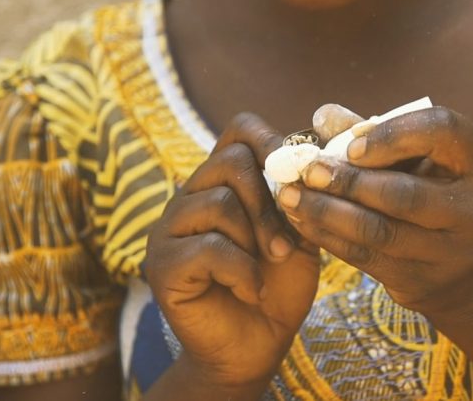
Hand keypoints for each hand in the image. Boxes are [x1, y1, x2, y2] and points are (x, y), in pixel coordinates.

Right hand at [145, 114, 319, 390]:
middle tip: (284, 245)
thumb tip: (311, 153)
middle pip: (233, 160)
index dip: (272, 142)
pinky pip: (209, 247)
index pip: (240, 130)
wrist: (258, 343)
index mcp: (223, 181)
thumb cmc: (279, 284)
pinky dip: (242, 271)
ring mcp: (170, 228)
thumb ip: (299, 196)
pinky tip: (250, 289)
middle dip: (270, 203)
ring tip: (268, 267)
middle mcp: (191, 195)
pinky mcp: (161, 263)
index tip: (297, 176)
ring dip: (258, 238)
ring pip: (220, 201)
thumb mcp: (299, 234)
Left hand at [277, 106, 472, 315]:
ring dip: (326, 212)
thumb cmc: (434, 194)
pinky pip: (364, 258)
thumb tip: (322, 117)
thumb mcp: (421, 161)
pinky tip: (301, 220)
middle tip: (306, 171)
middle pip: (404, 194)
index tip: (351, 145)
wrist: (467, 272)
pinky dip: (327, 236)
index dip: (393, 134)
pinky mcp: (421, 282)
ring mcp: (450, 253)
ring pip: (378, 232)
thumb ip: (375, 134)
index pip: (444, 132)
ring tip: (289, 196)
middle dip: (347, 181)